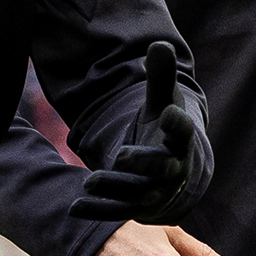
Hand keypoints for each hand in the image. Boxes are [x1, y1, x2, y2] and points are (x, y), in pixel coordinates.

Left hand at [69, 41, 205, 223]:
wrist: (178, 172)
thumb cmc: (166, 132)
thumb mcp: (164, 102)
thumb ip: (161, 77)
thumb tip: (160, 43)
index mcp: (179, 141)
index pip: (183, 132)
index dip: (177, 123)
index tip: (169, 113)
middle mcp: (172, 170)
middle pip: (161, 169)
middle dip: (143, 163)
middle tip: (120, 156)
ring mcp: (156, 192)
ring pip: (137, 194)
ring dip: (114, 189)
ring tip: (89, 181)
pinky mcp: (137, 208)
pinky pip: (117, 211)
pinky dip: (96, 210)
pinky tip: (72, 208)